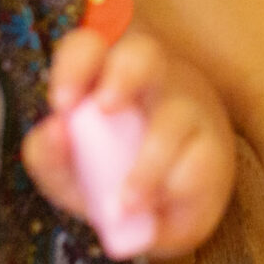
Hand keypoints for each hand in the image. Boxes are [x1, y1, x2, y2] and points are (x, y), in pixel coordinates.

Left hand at [24, 29, 235, 260]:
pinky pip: (200, 161)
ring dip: (148, 164)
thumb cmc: (107, 175)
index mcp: (105, 77)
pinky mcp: (214, 149)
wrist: (158, 216)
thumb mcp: (67, 172)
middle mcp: (150, 81)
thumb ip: (48, 155)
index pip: (89, 47)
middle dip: (123, 74)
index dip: (75, 65)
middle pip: (143, 52)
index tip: (61, 104)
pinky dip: (174, 190)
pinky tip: (158, 214)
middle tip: (104, 108)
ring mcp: (188, 110)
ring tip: (125, 206)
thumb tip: (54, 132)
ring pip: (177, 113)